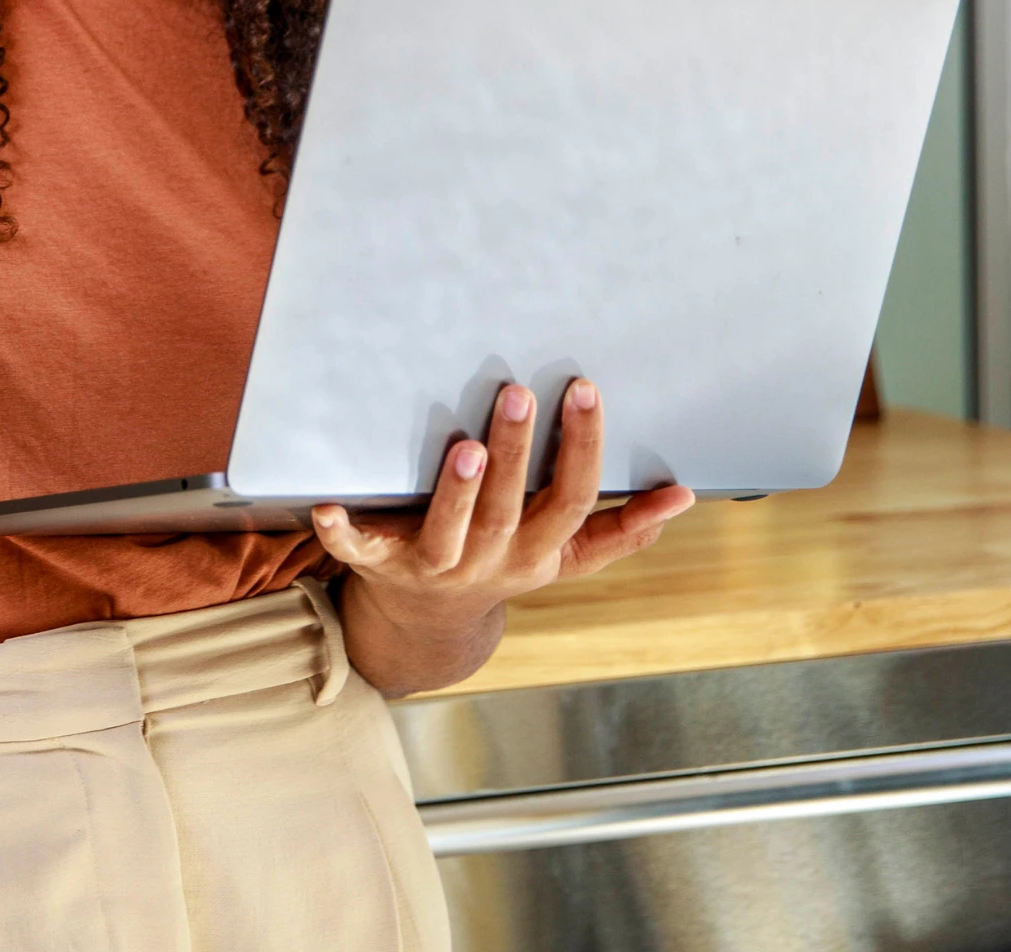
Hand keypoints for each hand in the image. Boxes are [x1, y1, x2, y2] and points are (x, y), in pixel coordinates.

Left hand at [310, 379, 694, 692]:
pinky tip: (326, 504)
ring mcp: (434, 563)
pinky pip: (357, 549)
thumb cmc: (503, 562)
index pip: (572, 498)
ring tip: (467, 443)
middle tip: (519, 394)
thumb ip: (620, 529)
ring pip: (450, 529)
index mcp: (539, 550)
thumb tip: (684, 497)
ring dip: (458, 489)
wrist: (428, 621)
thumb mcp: (565, 554)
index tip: (584, 389)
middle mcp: (490, 559)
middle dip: (519, 452)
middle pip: (511, 506)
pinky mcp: (378, 563)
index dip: (583, 447)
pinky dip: (341, 530)